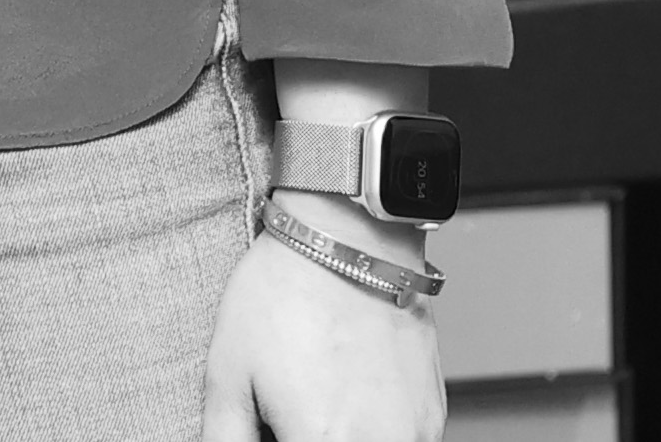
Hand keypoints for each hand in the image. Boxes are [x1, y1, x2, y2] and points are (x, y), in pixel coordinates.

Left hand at [205, 213, 445, 439]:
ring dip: (339, 434)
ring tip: (316, 395)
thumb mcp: (228, 373)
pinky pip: (399, 440)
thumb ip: (227, 438)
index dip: (276, 440)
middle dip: (304, 435)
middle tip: (287, 408)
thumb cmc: (283, 296)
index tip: (270, 425)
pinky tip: (345, 390)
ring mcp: (415, 433)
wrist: (348, 239)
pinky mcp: (433, 413)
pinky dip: (371, 429)